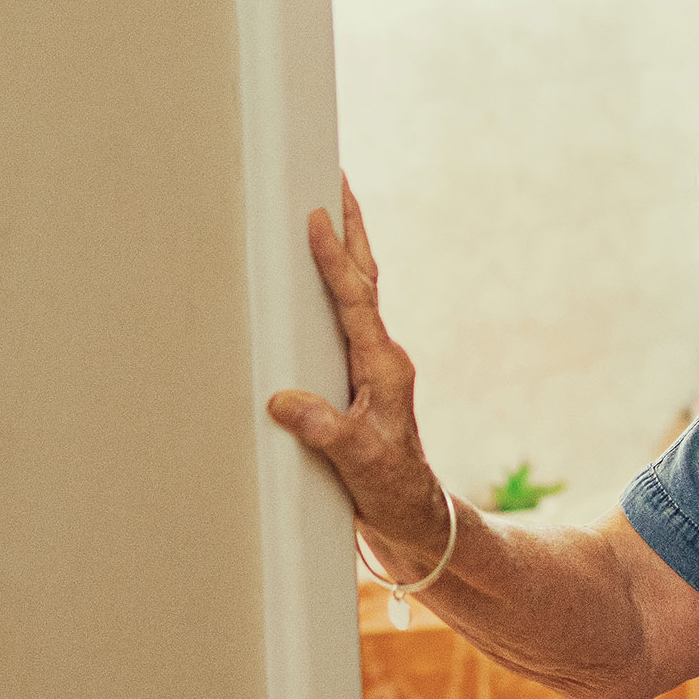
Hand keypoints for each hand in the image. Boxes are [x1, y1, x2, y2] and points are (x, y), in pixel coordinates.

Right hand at [266, 177, 448, 545]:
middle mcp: (382, 359)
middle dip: (351, 228)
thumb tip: (283, 401)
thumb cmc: (391, 492)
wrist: (414, 521)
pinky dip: (332, 288)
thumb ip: (324, 431)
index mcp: (384, 368)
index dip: (334, 258)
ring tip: (327, 207)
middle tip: (337, 176)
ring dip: (344, 250)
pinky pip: (343, 321)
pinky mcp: (359, 382)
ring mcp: (372, 368)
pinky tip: (315, 279)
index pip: (355, 300)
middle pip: (365, 279)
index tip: (317, 215)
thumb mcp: (357, 464)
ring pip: (356, 295)